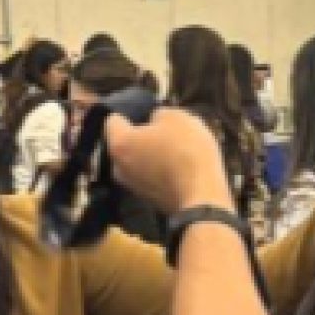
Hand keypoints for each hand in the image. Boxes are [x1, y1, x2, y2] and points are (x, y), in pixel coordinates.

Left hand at [104, 109, 233, 215]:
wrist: (202, 197)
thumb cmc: (186, 151)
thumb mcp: (177, 117)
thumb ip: (159, 114)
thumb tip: (156, 121)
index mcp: (119, 144)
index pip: (112, 121)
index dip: (129, 113)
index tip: (145, 112)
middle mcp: (118, 168)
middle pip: (124, 145)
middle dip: (140, 138)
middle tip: (162, 132)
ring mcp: (133, 188)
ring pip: (138, 164)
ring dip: (151, 157)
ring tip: (174, 151)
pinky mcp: (150, 201)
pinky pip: (151, 180)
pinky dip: (161, 173)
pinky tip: (180, 169)